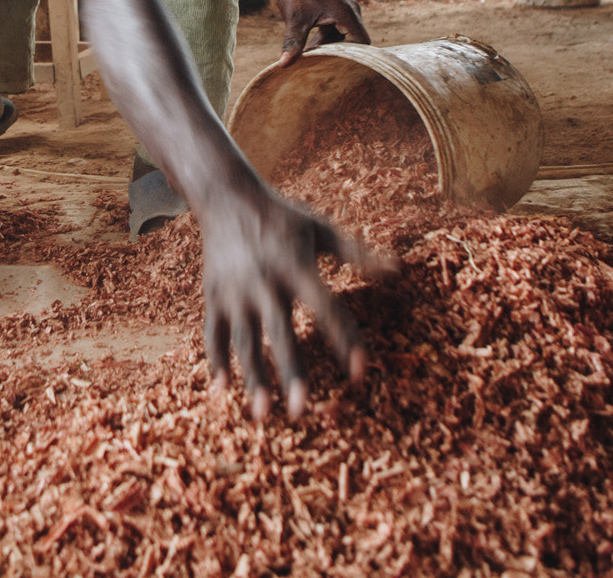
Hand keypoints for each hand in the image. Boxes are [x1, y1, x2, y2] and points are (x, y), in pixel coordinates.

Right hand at [198, 176, 399, 416]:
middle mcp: (265, 281)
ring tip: (262, 414)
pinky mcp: (213, 295)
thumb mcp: (321, 230)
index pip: (326, 308)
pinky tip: (223, 392)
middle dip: (290, 373)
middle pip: (280, 333)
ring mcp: (235, 291)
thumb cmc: (282, 216)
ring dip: (253, 378)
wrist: (226, 196)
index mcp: (296, 266)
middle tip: (302, 411)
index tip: (361, 372)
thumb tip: (399, 271)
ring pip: (244, 341)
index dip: (345, 340)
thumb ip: (358, 254)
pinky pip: (213, 334)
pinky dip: (216, 362)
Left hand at [275, 0, 368, 65]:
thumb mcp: (295, 19)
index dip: (353, 58)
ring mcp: (344, 12)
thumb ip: (293, 42)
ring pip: (343, 38)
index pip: (362, 43)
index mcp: (347, 15)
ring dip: (329, 48)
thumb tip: (283, 65)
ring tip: (312, 59)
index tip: (336, 68)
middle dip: (338, 55)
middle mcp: (351, 13)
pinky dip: (325, 41)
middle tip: (322, 68)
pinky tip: (308, 48)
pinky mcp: (336, 11)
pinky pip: (336, 31)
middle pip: (354, 43)